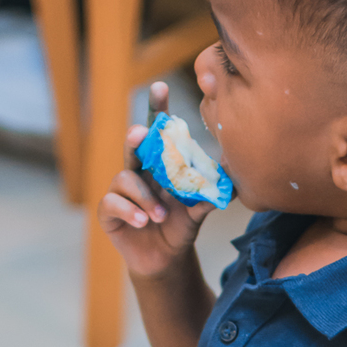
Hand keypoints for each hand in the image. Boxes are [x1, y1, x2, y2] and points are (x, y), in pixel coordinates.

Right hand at [97, 80, 215, 279]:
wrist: (166, 259)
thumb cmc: (181, 227)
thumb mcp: (198, 211)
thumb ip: (210, 196)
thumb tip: (237, 185)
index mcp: (160, 165)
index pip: (158, 132)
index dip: (157, 110)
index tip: (161, 87)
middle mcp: (138, 171)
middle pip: (133, 144)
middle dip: (136, 136)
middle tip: (140, 133)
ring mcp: (121, 190)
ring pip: (125, 178)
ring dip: (144, 196)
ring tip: (161, 215)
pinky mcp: (109, 212)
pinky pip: (112, 202)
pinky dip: (129, 210)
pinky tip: (143, 221)